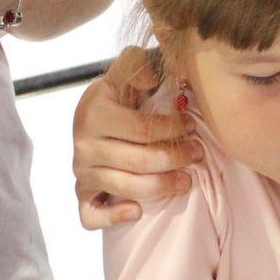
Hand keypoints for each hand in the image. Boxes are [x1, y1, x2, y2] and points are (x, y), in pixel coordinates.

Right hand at [72, 45, 201, 227]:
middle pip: (139, 160)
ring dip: (161, 187)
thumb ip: (137, 63)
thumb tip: (151, 74)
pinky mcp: (82, 195)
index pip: (142, 128)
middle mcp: (84, 144)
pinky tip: (137, 211)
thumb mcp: (127, 72)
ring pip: (125, 187)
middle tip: (198, 154)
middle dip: (175, 159)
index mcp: (94, 112)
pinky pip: (91, 216)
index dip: (173, 129)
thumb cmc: (122, 97)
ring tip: (187, 182)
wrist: (97, 118)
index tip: (193, 126)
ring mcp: (82, 172)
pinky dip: (113, 217)